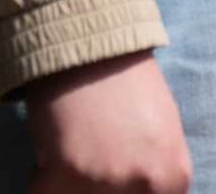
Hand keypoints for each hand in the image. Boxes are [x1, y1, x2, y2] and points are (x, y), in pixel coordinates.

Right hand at [26, 51, 191, 193]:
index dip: (120, 193)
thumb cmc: (126, 81)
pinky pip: (41, 192)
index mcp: (174, 178)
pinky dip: (41, 177)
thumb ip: (155, 176)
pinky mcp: (67, 173)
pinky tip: (54, 145)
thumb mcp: (162, 133)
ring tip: (73, 149)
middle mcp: (148, 185)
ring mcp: (108, 181)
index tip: (105, 174)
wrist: (90, 38)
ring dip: (65, 184)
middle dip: (91, 189)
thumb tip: (139, 193)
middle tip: (88, 158)